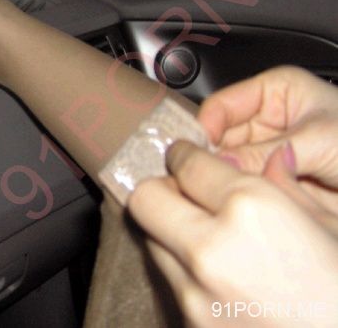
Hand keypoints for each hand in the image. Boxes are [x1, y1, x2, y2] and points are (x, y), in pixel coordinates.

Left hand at [129, 141, 337, 326]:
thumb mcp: (333, 228)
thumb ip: (289, 188)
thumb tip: (274, 157)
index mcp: (251, 210)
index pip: (185, 163)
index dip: (184, 154)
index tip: (187, 156)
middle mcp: (210, 249)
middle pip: (146, 198)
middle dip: (163, 189)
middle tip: (187, 193)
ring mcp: (194, 294)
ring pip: (152, 240)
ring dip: (171, 231)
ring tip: (210, 240)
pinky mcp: (189, 325)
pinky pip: (171, 282)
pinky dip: (186, 271)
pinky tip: (222, 280)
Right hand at [197, 66, 337, 220]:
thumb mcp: (319, 140)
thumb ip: (267, 151)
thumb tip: (220, 164)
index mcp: (275, 92)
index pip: (221, 105)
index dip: (204, 128)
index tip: (192, 153)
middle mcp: (267, 120)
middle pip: (220, 136)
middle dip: (211, 157)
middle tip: (195, 177)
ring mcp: (270, 151)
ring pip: (229, 163)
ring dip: (224, 177)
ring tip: (216, 191)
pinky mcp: (276, 180)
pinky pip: (247, 185)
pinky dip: (240, 194)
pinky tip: (236, 201)